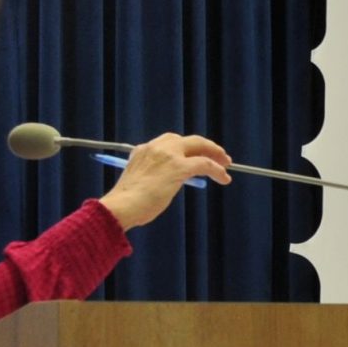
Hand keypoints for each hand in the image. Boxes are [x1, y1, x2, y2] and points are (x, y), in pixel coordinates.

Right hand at [101, 132, 232, 230]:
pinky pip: (205, 163)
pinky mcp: (179, 167)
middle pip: (187, 140)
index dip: (185, 148)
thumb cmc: (127, 204)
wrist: (122, 206)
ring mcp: (168, 156)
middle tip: (217, 156)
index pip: (169, 142)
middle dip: (204, 146)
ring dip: (214, 154)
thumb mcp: (139, 183)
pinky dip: (217, 170)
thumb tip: (169, 182)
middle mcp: (155, 148)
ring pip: (199, 147)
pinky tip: (224, 178)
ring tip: (225, 164)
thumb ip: (154, 176)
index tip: (195, 156)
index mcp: (142, 150)